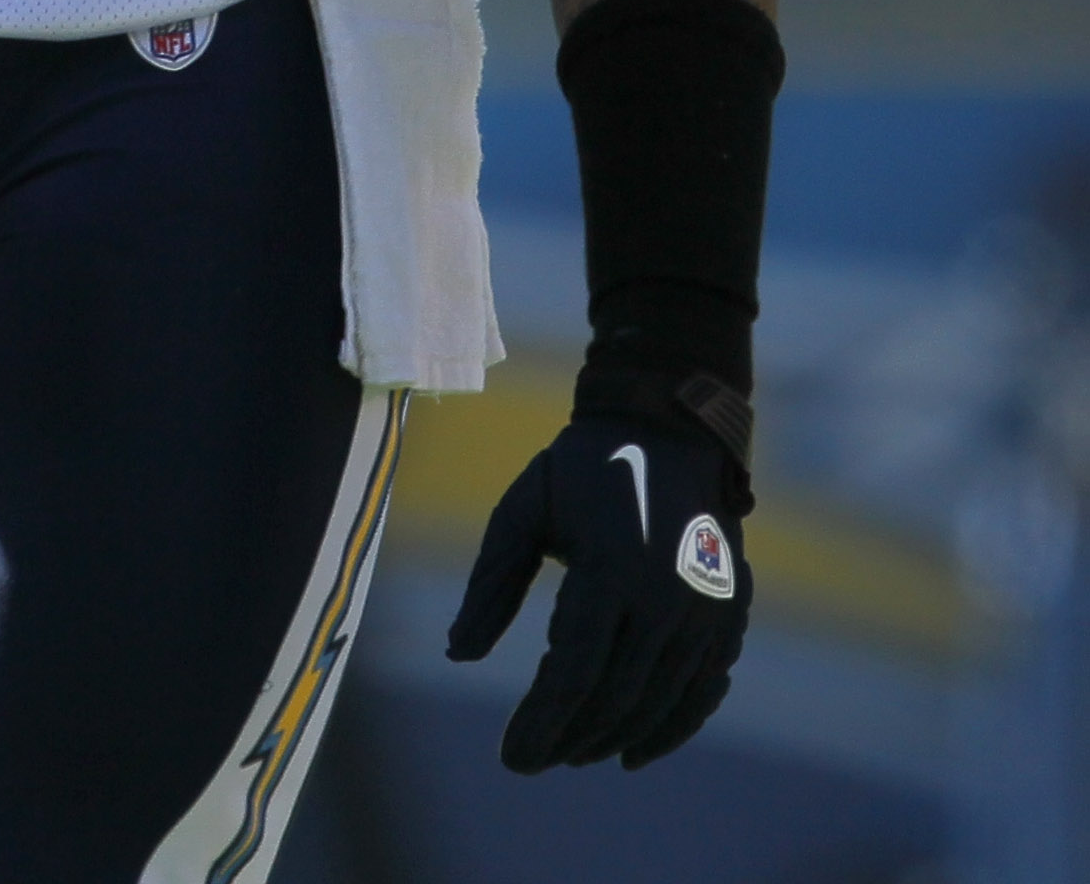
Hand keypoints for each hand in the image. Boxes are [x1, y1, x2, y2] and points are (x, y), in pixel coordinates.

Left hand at [445, 416, 749, 770]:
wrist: (666, 428)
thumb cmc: (582, 468)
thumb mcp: (523, 508)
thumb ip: (491, 582)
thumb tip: (457, 653)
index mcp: (611, 567)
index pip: (573, 673)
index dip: (541, 724)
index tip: (511, 759)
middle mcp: (666, 597)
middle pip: (615, 699)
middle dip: (570, 738)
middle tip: (533, 756)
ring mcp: (706, 610)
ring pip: (658, 704)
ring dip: (612, 739)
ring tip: (570, 752)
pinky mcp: (729, 615)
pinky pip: (702, 692)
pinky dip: (669, 729)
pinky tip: (633, 750)